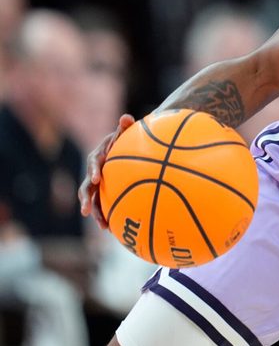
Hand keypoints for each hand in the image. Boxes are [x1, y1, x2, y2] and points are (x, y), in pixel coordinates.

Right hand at [77, 113, 134, 229]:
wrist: (125, 146)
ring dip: (97, 214)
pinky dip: (109, 216)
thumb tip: (126, 117)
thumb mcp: (125, 131)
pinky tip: (116, 229)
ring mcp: (98, 184)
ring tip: (103, 227)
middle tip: (85, 211)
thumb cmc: (126, 138)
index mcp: (98, 156)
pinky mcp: (105, 192)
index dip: (93, 170)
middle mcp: (94, 172)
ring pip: (94, 201)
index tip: (96, 179)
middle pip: (86, 187)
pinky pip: (105, 205)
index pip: (93, 163)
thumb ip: (125, 126)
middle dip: (85, 199)